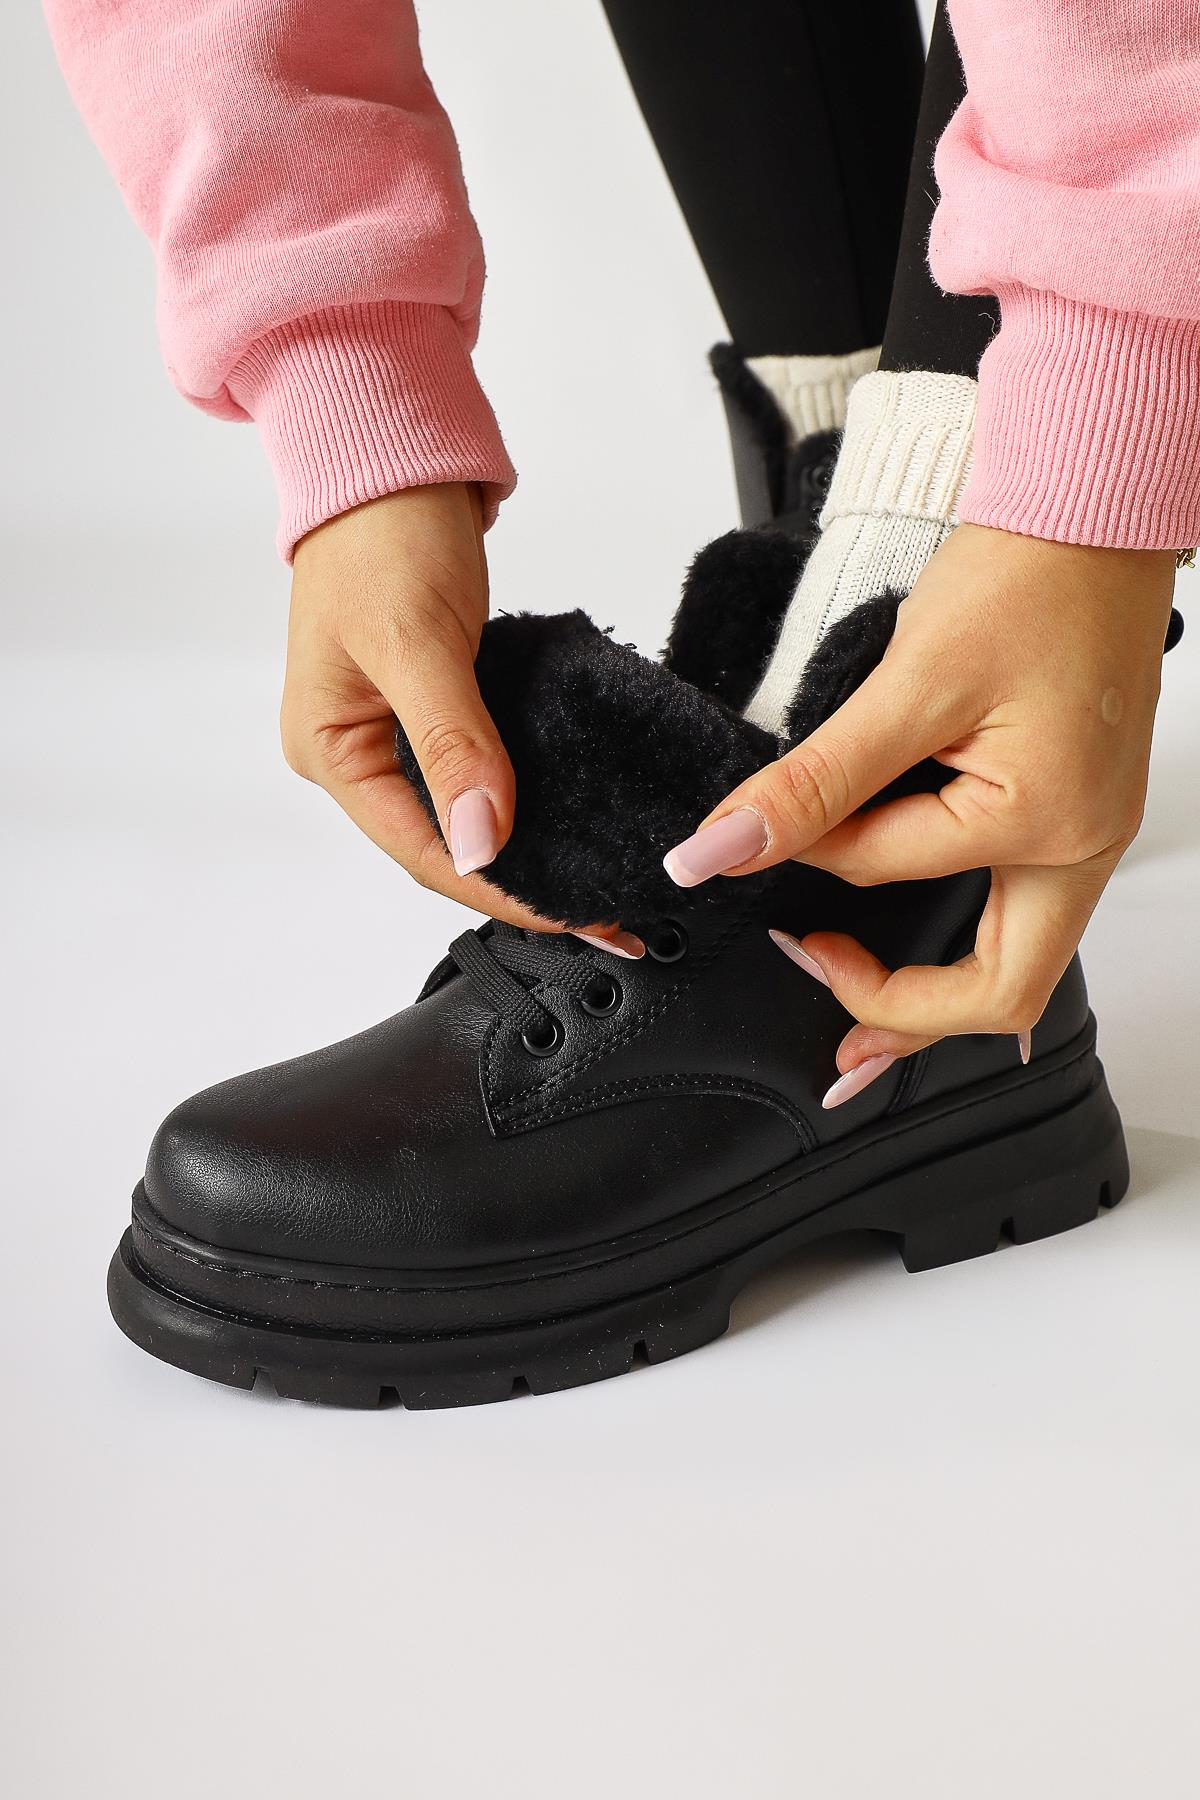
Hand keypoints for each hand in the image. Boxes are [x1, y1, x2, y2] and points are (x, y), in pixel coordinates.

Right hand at [282, 484, 641, 954]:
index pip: (423, 849)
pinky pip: (483, 771)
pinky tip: (578, 819)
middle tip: (606, 915)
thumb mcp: (418, 642)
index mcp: (330, 749)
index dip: (500, 889)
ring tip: (601, 882)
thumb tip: (483, 840)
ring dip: (532, 849)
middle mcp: (358, 753)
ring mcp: (396, 731)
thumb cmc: (383, 531)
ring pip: (469, 814)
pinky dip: (530, 799)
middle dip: (523, 883)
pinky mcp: (438, 704)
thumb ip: (453, 743)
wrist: (392, 451)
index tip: (575, 913)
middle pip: (446, 844)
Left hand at [665, 524, 1175, 1082]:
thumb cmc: (1026, 576)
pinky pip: (1022, 907)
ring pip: (1017, 960)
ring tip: (858, 1000)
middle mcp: (1085, 844)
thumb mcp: (904, 683)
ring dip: (937, 991)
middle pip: (1002, 990)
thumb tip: (720, 849)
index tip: (753, 838)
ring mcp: (1089, 832)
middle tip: (833, 1041)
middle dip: (906, 1021)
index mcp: (1049, 821)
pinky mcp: (1076, 810)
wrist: (1089, 511)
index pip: (890, 873)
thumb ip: (811, 783)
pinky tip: (915, 938)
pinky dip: (962, 931)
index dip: (811, 860)